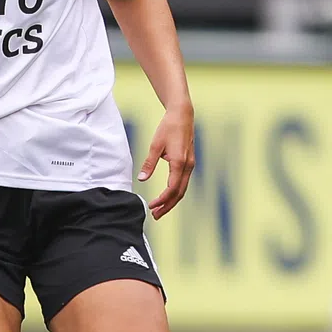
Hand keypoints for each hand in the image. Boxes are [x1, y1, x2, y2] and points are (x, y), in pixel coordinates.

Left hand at [139, 103, 193, 218]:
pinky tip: (166, 197)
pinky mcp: (189, 163)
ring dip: (171, 201)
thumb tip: (141, 179)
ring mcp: (190, 165)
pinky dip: (175, 192)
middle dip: (167, 205)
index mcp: (180, 163)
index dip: (162, 200)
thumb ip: (149, 163)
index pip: (172, 188)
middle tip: (155, 215)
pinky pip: (183, 182)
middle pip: (179, 193)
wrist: (183, 116)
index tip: (151, 206)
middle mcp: (188, 166)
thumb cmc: (168, 128)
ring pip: (182, 189)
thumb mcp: (155, 145)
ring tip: (159, 210)